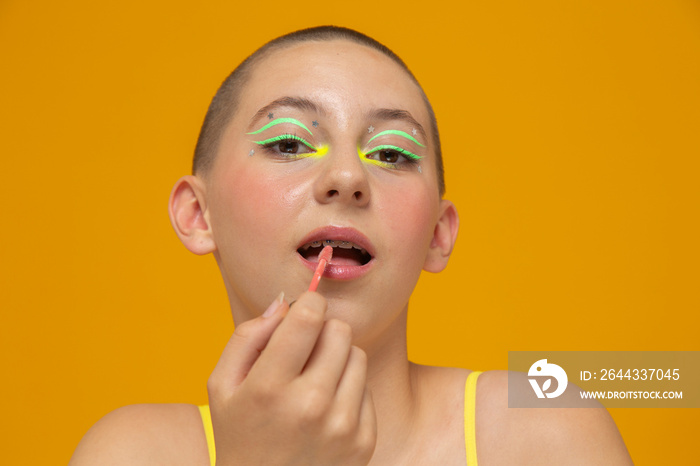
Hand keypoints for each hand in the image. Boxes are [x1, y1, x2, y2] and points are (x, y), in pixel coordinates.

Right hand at [207, 291, 376, 465]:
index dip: (308, 302)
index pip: (309, 316)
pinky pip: (366, 387)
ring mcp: (341, 426)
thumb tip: (284, 303)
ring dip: (337, 359)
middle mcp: (310, 406)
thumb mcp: (222, 386)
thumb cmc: (239, 434)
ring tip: (313, 382)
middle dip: (322, 331)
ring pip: (358, 354)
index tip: (303, 309)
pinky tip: (324, 410)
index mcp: (269, 388)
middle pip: (339, 330)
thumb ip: (247, 336)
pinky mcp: (363, 441)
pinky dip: (347, 390)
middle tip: (304, 352)